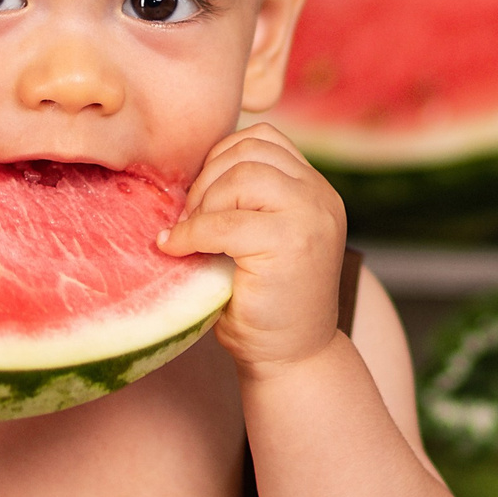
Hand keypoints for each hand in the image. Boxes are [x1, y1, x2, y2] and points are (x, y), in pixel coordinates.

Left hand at [156, 124, 347, 380]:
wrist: (291, 358)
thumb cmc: (262, 299)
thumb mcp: (256, 234)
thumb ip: (241, 198)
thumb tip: (178, 166)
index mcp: (314, 188)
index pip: (262, 138)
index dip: (220, 159)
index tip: (201, 199)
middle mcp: (320, 196)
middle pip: (248, 150)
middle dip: (207, 180)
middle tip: (189, 220)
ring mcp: (311, 217)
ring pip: (240, 177)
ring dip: (203, 204)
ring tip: (191, 236)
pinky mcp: (291, 243)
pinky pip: (224, 221)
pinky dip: (191, 234)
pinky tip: (177, 250)